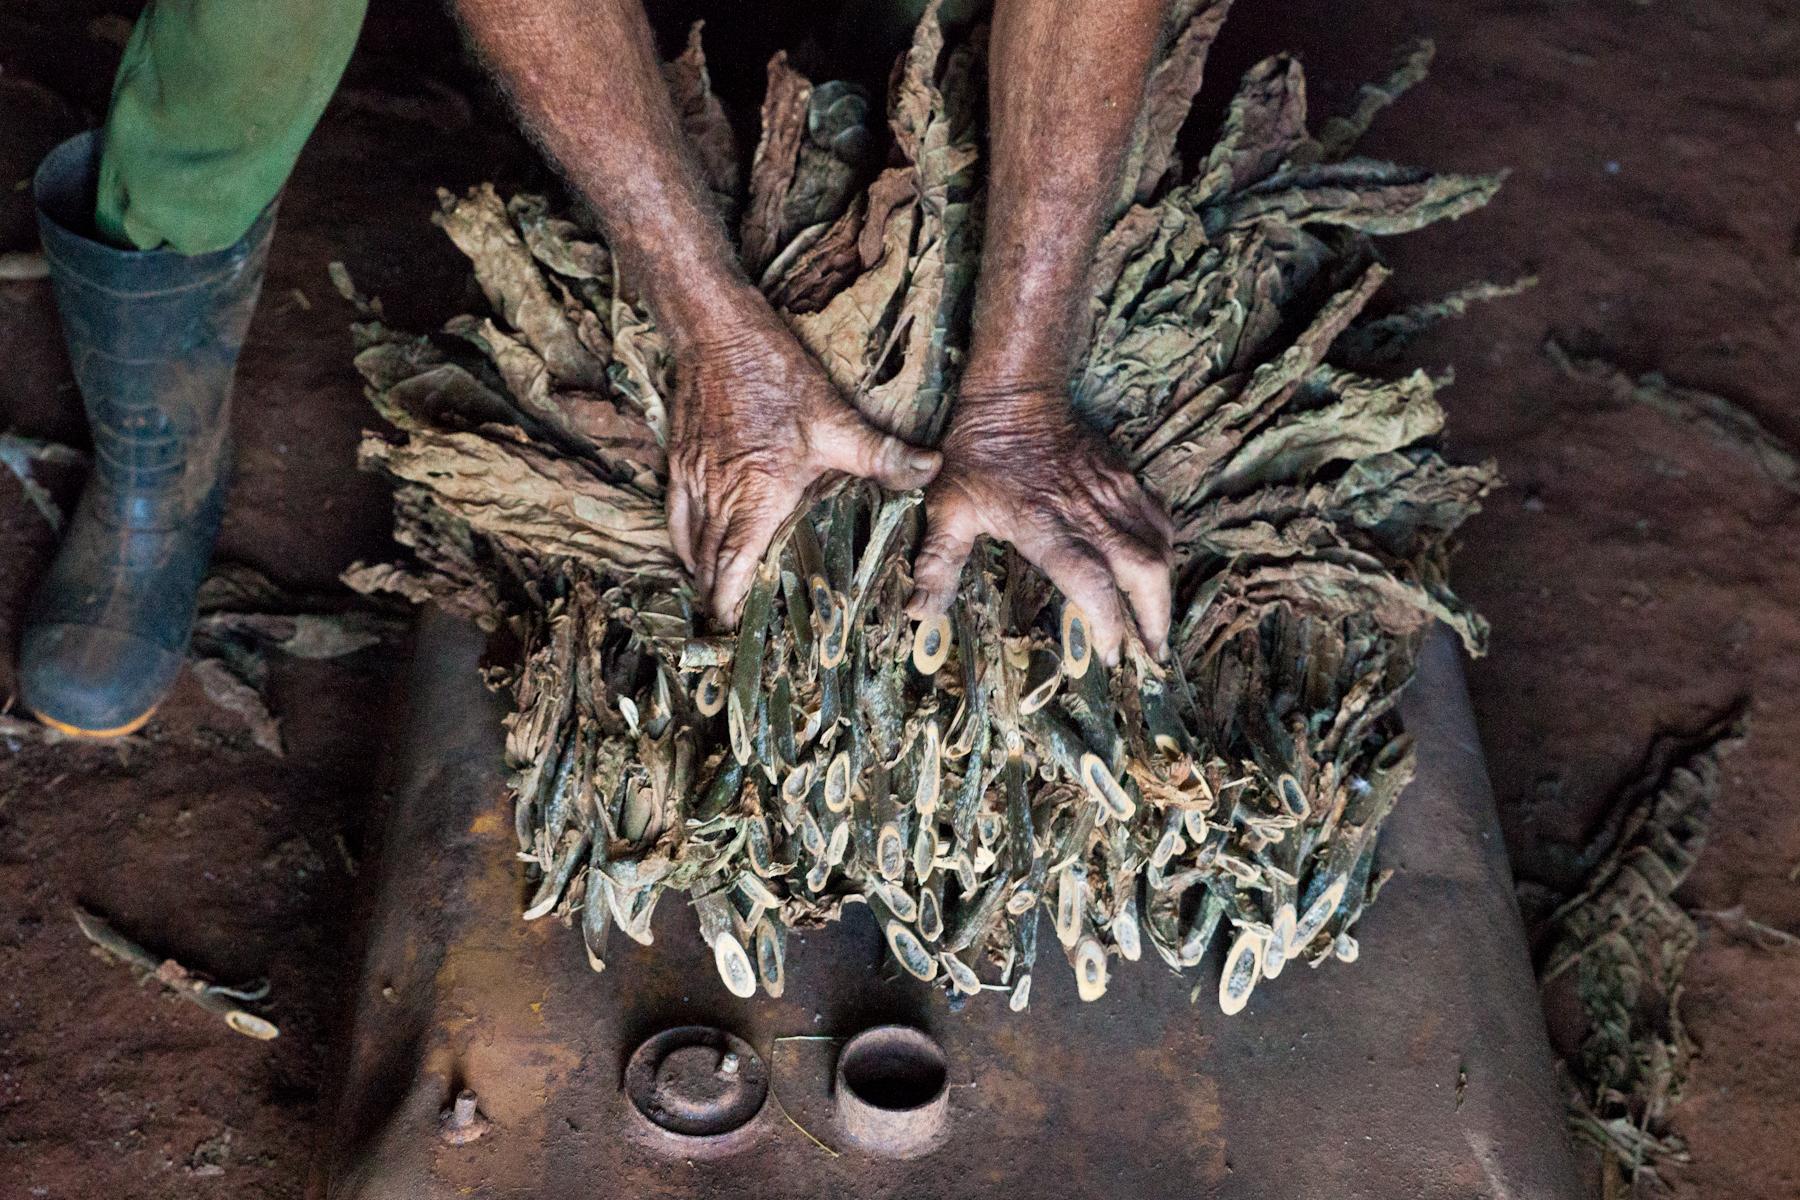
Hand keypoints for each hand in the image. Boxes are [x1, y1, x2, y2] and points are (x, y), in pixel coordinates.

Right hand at [667, 309, 940, 625]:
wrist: (715, 330)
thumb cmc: (774, 375)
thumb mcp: (835, 418)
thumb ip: (882, 454)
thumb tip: (932, 470)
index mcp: (754, 496)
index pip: (732, 566)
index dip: (730, 602)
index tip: (736, 628)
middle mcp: (718, 494)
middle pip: (707, 563)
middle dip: (718, 597)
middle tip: (735, 623)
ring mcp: (693, 477)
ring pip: (688, 541)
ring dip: (702, 572)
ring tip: (717, 595)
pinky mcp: (680, 458)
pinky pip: (674, 512)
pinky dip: (683, 539)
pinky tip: (694, 547)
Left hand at [905, 390, 1173, 664]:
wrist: (1015, 395)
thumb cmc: (976, 455)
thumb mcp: (948, 508)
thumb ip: (938, 563)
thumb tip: (918, 613)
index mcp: (1046, 528)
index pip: (1091, 583)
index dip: (1107, 623)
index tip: (1106, 655)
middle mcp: (1089, 516)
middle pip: (1145, 573)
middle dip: (1155, 618)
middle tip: (1151, 655)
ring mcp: (1113, 495)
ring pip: (1159, 549)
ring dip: (1163, 591)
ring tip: (1156, 626)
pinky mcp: (1125, 479)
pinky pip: (1160, 520)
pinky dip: (1164, 551)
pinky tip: (1156, 572)